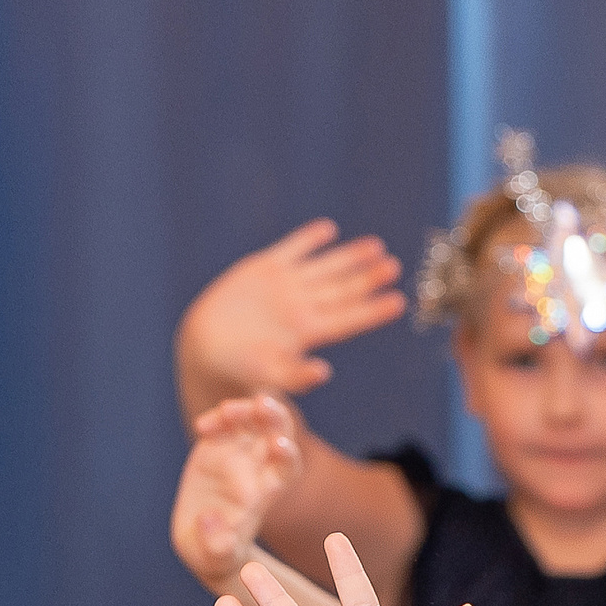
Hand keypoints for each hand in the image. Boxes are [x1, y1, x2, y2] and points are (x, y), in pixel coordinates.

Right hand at [172, 395, 302, 589]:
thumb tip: (210, 521)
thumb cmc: (215, 554)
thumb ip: (217, 546)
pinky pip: (222, 424)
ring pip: (252, 423)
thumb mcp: (215, 557)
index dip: (285, 457)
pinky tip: (203, 426)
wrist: (202, 542)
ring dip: (245, 411)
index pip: (286, 470)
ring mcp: (238, 455)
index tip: (278, 446)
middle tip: (263, 405)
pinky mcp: (216, 447)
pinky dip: (217, 419)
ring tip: (227, 411)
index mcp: (265, 495)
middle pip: (276, 435)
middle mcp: (257, 469)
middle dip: (274, 419)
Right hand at [177, 219, 405, 401]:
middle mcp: (302, 307)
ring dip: (349, 257)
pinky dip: (308, 239)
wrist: (206, 350)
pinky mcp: (263, 270)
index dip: (373, 310)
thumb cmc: (239, 370)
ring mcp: (285, 286)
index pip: (349, 319)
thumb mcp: (268, 376)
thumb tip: (323, 372)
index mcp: (308, 332)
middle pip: (343, 290)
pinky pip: (291, 250)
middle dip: (368, 278)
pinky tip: (328, 229)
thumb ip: (295, 376)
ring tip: (375, 247)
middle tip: (394, 267)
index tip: (399, 301)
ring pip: (325, 267)